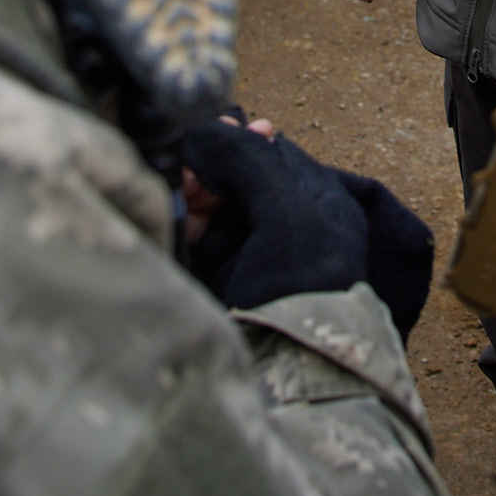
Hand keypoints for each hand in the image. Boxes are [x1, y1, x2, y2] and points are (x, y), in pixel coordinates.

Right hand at [177, 115, 435, 336]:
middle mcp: (289, 226)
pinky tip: (177, 224)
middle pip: (238, 181)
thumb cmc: (303, 284)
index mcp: (319, 203)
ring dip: (195, 198)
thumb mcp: (286, 210)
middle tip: (187, 172)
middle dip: (210, 171)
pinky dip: (186, 230)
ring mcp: (256, 257)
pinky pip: (200, 244)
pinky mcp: (227, 285)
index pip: (271, 155)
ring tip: (181, 197)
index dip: (237, 142)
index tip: (206, 136)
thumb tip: (207, 129)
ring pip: (215, 210)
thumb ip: (250, 161)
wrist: (290, 366)